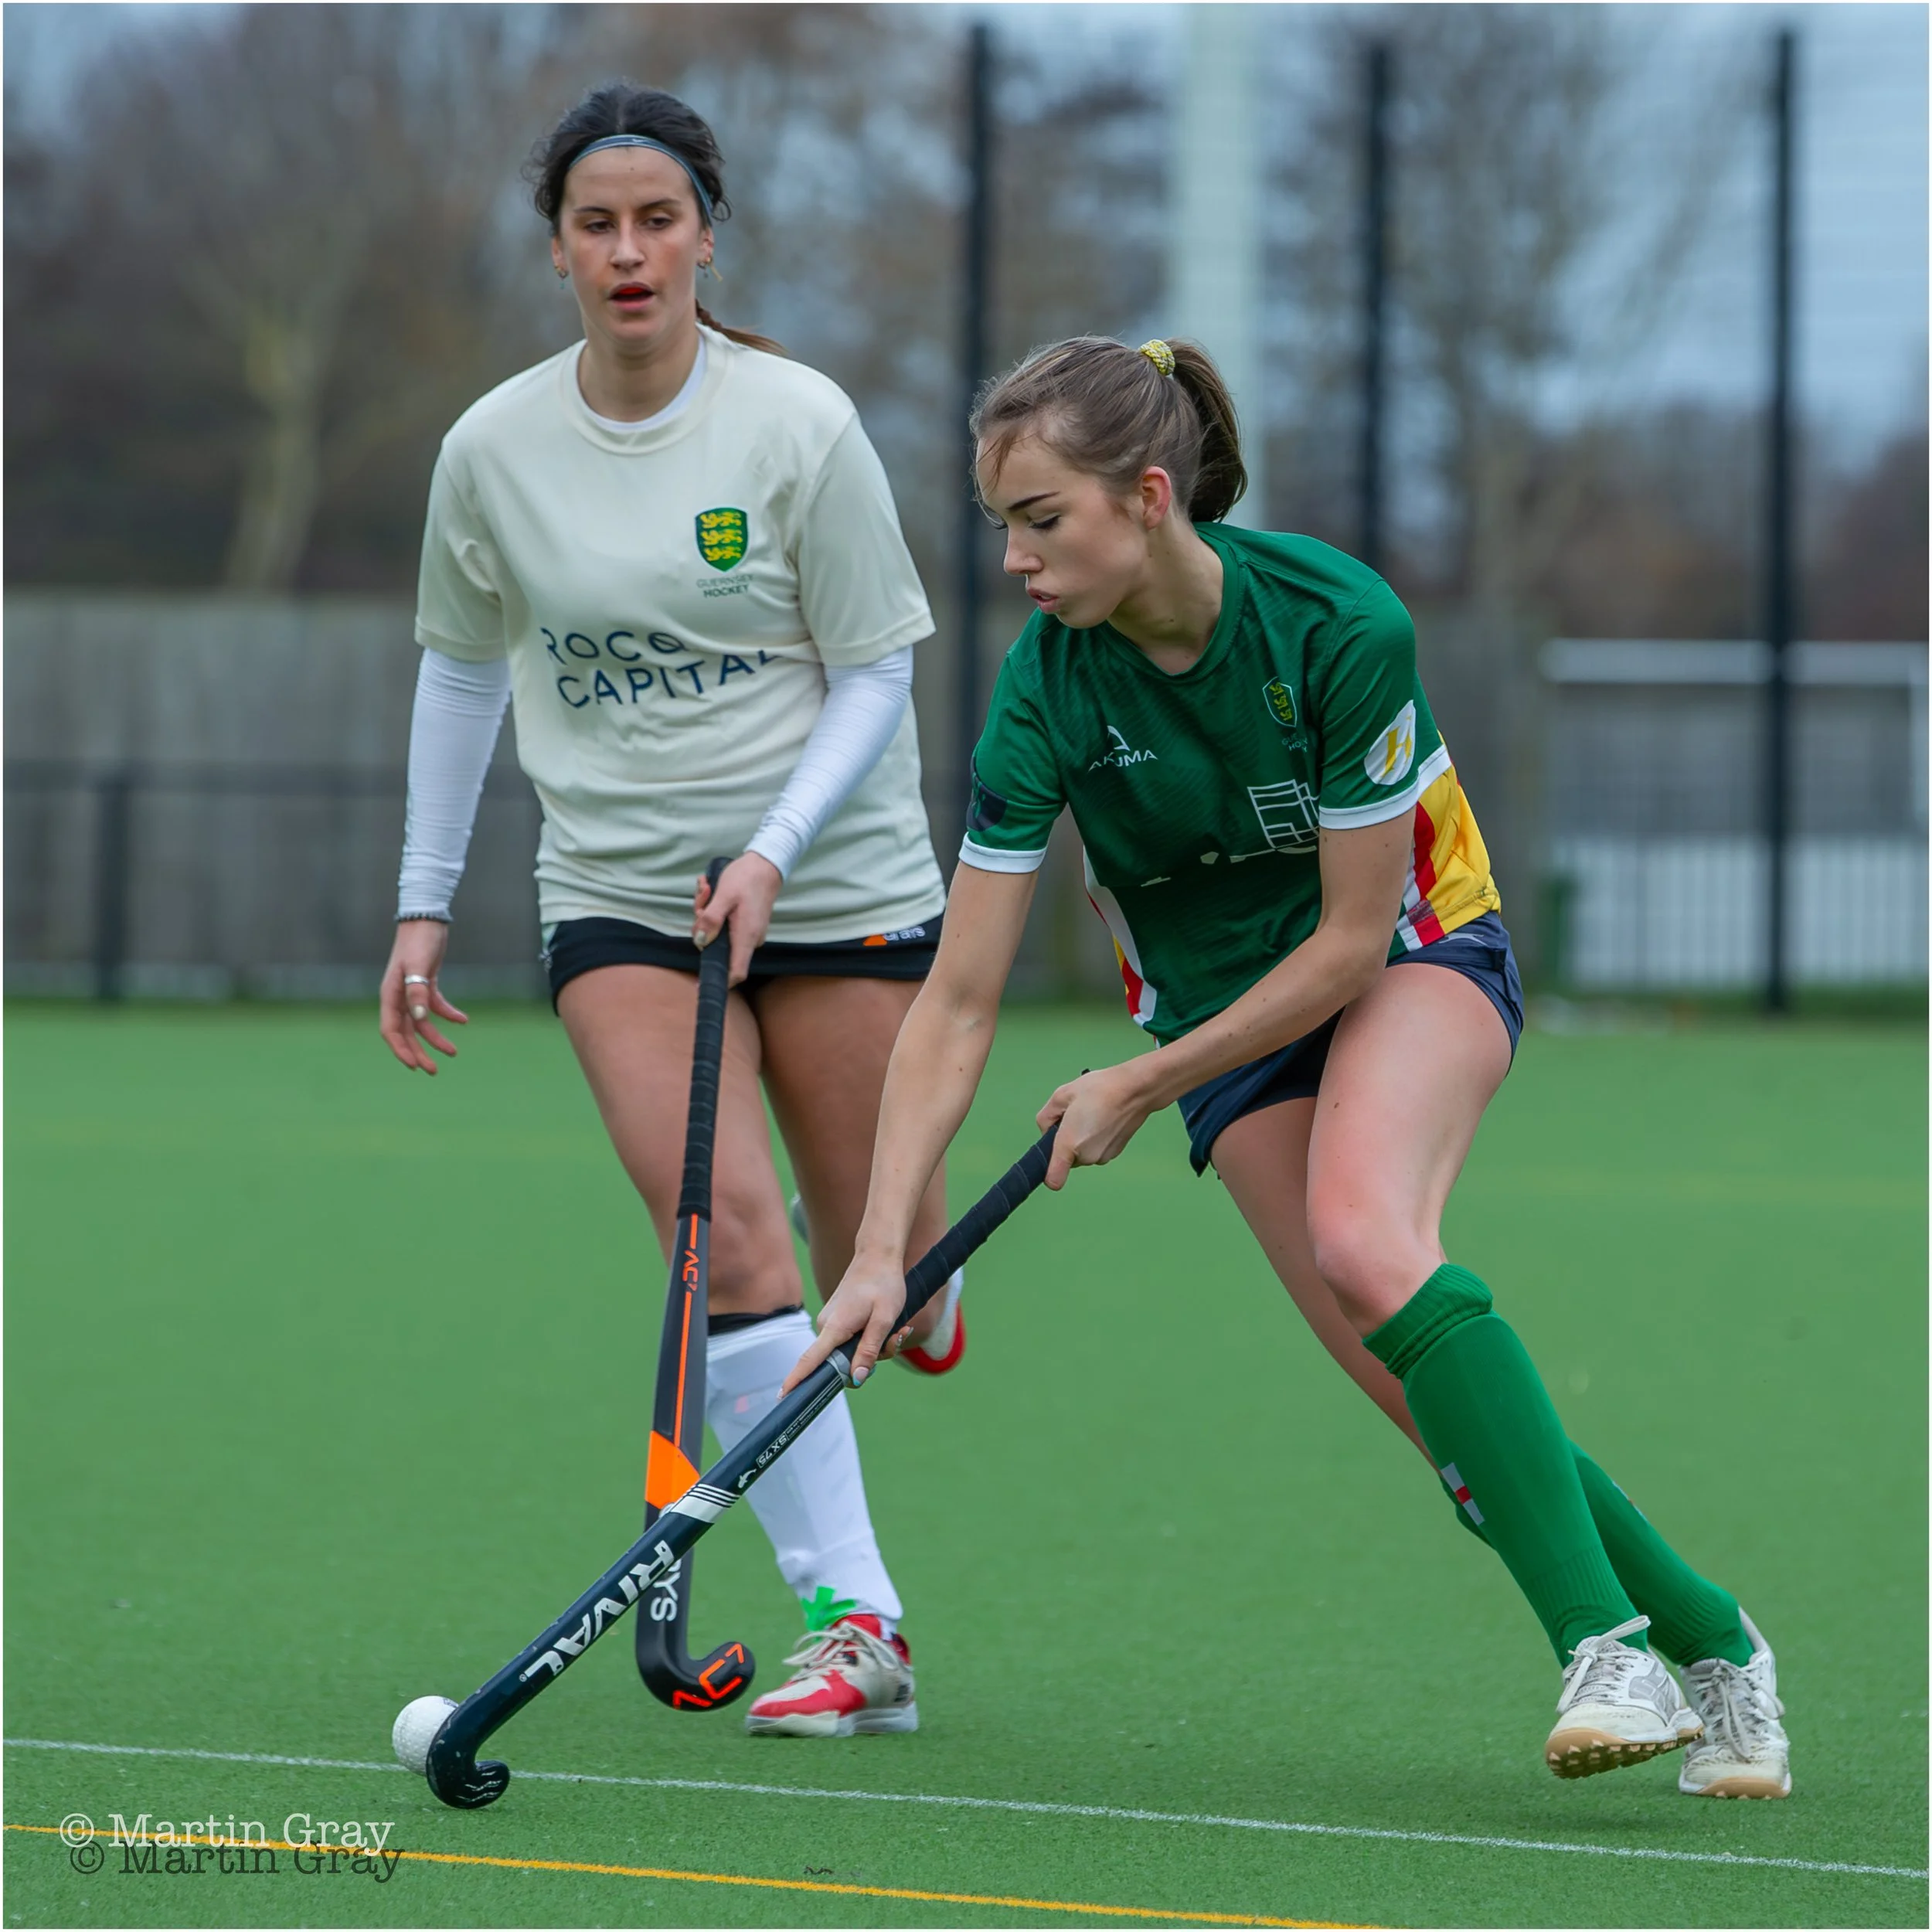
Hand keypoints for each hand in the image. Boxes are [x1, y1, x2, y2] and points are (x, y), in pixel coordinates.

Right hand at [379, 921, 467, 1073]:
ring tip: (453, 1053)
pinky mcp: (426, 984)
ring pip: (421, 1023)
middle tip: (433, 1071)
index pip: (391, 1030)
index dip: (401, 1050)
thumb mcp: (418, 967)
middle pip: (406, 1032)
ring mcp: (412, 991)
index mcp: (390, 995)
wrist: (426, 919)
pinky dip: (448, 1014)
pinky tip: (463, 1020)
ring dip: (435, 1038)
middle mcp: (398, 996)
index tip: (415, 1066)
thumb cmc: (419, 941)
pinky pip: (435, 1006)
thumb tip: (419, 1020)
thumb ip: (417, 993)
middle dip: (418, 1052)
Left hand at [693, 853, 781, 985]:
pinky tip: (711, 888)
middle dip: (703, 926)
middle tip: (702, 900)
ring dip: (706, 912)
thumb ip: (711, 920)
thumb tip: (700, 941)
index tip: (699, 983)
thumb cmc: (746, 878)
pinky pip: (724, 923)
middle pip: (719, 948)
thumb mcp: (723, 896)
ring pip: (718, 933)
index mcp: (745, 936)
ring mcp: (748, 931)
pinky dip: (714, 909)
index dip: (719, 980)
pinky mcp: (745, 923)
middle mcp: (749, 939)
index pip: (736, 972)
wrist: (766, 863)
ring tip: (706, 887)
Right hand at [781, 1248, 912, 1391]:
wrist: (878, 1256)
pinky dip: (870, 1339)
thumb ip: (869, 1351)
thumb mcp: (884, 1320)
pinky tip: (889, 1327)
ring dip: (875, 1348)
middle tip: (895, 1339)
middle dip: (870, 1361)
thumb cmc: (883, 1284)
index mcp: (835, 1327)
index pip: (810, 1360)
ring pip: (851, 1353)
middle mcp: (827, 1326)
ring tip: (896, 1329)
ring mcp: (831, 1323)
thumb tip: (856, 1379)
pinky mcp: (838, 1321)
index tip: (784, 1396)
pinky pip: (851, 1342)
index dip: (797, 1380)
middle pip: (842, 1363)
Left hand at [1036, 1061, 1155, 1187]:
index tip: (1050, 1156)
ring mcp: (1102, 1157)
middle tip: (1075, 1116)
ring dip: (1082, 1140)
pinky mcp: (1115, 1153)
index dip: (1047, 1172)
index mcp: (1068, 1144)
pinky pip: (1096, 1150)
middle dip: (1065, 1140)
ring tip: (1092, 1114)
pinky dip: (1096, 1139)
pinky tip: (1103, 1119)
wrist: (1135, 1090)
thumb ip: (1045, 1117)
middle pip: (1066, 1158)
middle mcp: (1086, 1156)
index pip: (1053, 1180)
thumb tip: (1047, 1131)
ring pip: (1082, 1154)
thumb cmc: (1099, 1089)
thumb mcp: (1062, 1095)